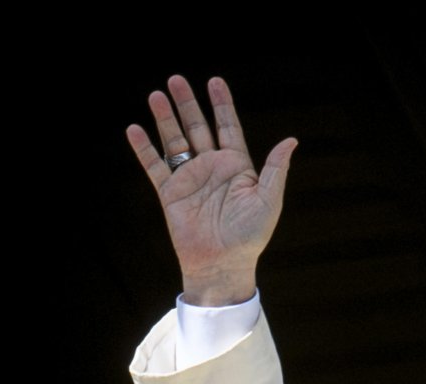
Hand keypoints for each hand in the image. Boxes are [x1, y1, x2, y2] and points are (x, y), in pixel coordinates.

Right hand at [127, 76, 296, 305]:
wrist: (223, 264)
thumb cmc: (250, 236)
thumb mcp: (268, 200)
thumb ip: (276, 168)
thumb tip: (291, 140)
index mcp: (237, 166)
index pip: (227, 127)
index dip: (221, 104)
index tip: (214, 81)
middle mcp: (212, 168)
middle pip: (197, 127)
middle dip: (187, 104)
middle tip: (175, 79)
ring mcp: (190, 179)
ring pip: (175, 141)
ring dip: (165, 118)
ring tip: (155, 95)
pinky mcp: (170, 193)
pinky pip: (155, 166)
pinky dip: (144, 149)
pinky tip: (134, 129)